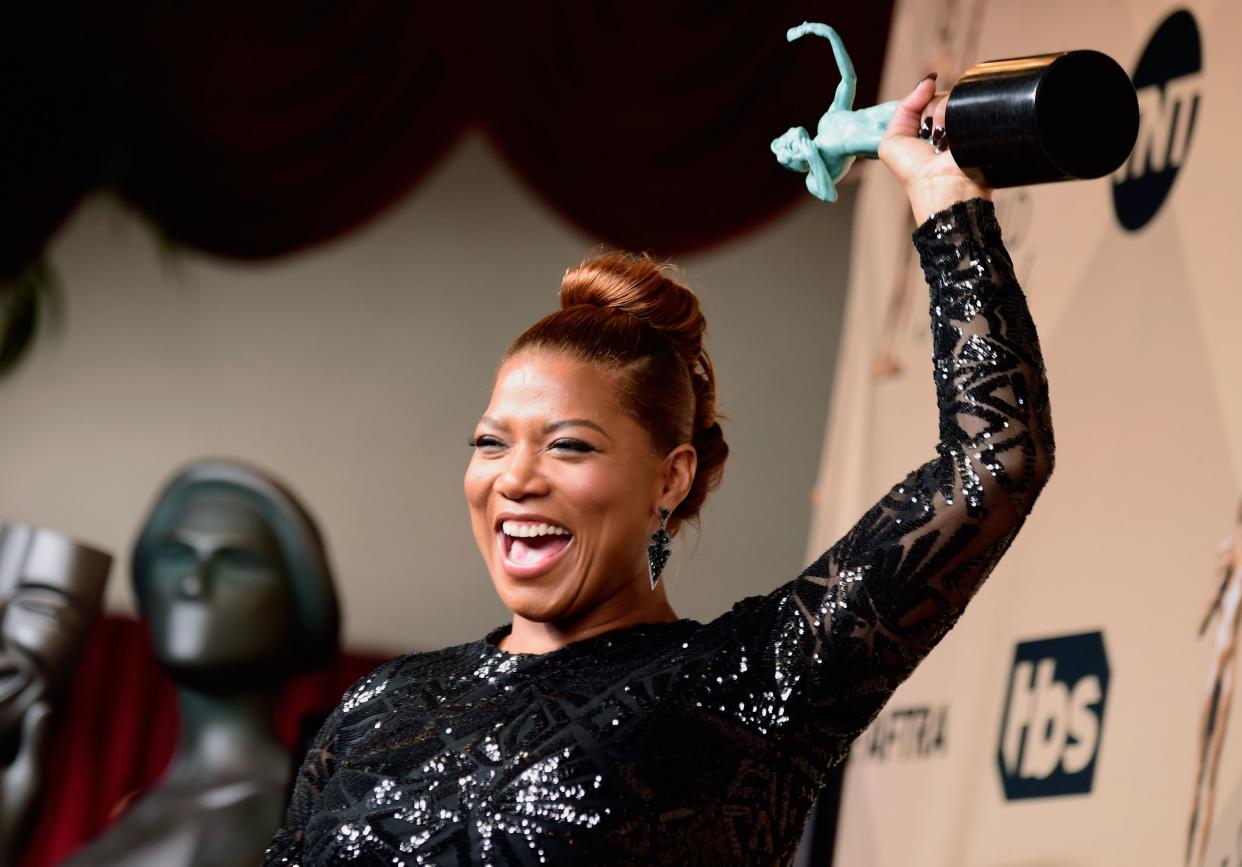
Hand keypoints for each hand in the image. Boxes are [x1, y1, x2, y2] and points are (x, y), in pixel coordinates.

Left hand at [878, 75, 990, 222]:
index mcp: (928, 127)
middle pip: (937, 96)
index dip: (920, 103)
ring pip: (951, 97)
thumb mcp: (893, 140)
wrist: (940, 186)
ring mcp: (962, 122)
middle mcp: (947, 123)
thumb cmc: (914, 171)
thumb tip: (928, 81)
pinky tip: (951, 136)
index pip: (925, 98)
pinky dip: (952, 115)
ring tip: (940, 141)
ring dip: (940, 116)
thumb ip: (904, 108)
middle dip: (928, 111)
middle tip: (929, 136)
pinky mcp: (978, 122)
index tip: (919, 124)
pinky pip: (964, 102)